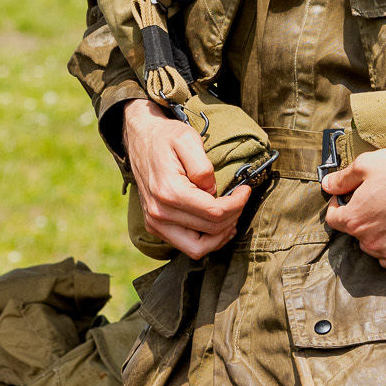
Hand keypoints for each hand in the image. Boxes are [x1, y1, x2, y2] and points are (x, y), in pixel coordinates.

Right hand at [123, 98, 248, 261]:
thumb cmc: (166, 136)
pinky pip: (186, 246)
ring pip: (197, 249)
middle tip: (240, 199)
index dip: (237, 204)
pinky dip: (206, 240)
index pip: (214, 212)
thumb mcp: (187, 139)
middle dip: (233, 216)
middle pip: (210, 231)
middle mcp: (159, 213)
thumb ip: (203, 167)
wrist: (140, 138)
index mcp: (169, 191)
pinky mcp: (155, 226)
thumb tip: (213, 191)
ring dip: (220, 236)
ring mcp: (155, 222)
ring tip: (232, 216)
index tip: (245, 190)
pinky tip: (217, 225)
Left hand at [321, 148, 385, 266]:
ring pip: (371, 246)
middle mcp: (369, 240)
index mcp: (355, 218)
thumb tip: (328, 185)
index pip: (333, 219)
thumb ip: (343, 178)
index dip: (337, 205)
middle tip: (374, 201)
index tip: (346, 197)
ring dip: (374, 234)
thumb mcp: (367, 164)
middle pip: (353, 232)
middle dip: (358, 217)